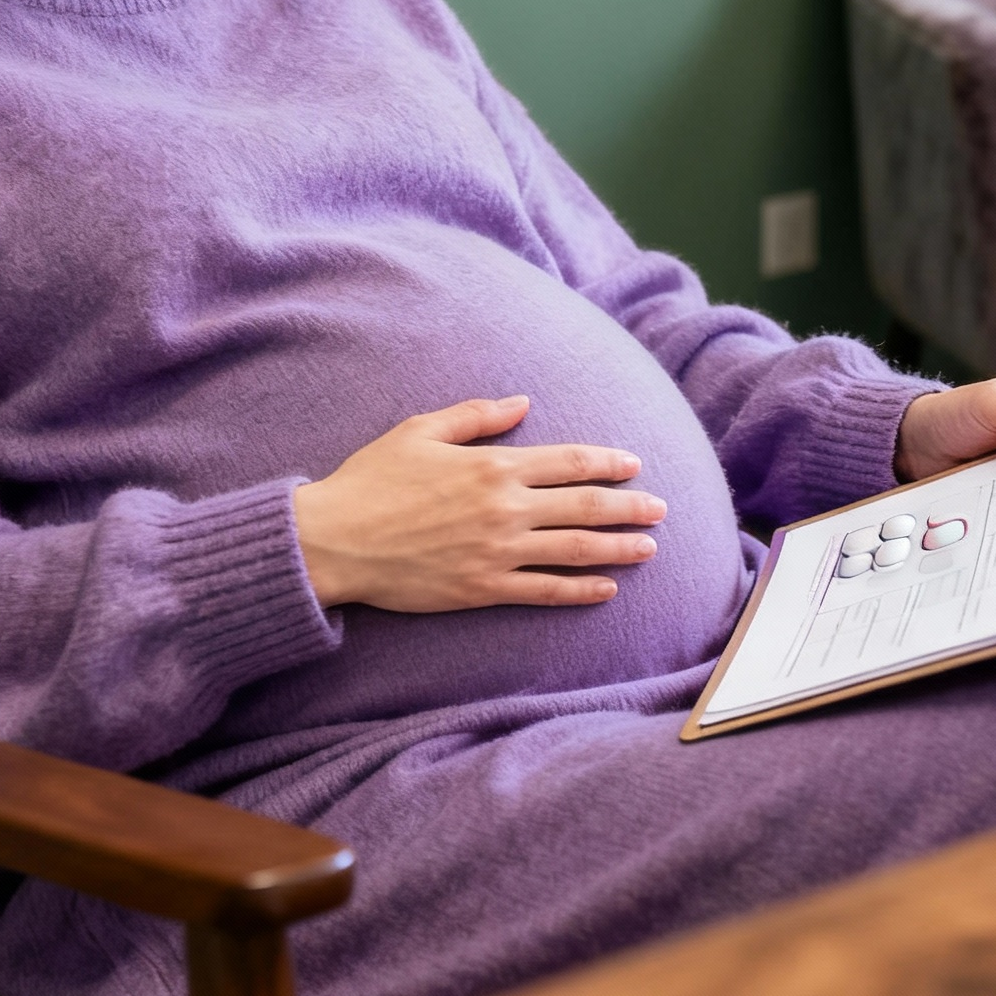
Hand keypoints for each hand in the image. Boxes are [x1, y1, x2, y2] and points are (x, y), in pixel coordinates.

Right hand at [291, 395, 666, 611]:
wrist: (335, 540)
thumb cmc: (373, 480)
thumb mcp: (421, 430)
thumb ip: (477, 415)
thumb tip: (522, 403)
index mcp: (493, 467)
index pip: (569, 462)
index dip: (607, 463)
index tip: (633, 465)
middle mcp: (504, 509)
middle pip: (584, 507)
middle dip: (629, 507)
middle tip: (660, 509)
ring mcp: (497, 553)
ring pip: (573, 551)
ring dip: (617, 548)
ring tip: (648, 548)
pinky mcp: (483, 589)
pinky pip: (544, 592)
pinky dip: (580, 590)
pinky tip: (606, 589)